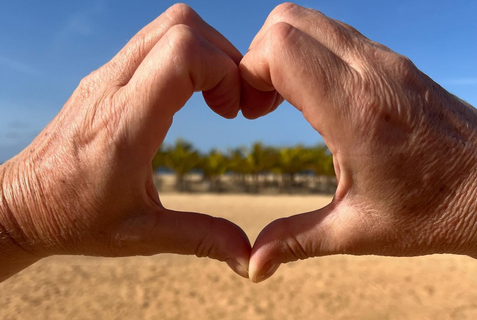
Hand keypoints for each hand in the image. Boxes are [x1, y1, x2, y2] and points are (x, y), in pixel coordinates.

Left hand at [0, 4, 249, 282]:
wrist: (22, 204)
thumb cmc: (76, 218)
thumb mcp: (142, 235)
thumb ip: (200, 238)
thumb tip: (248, 255)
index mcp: (125, 124)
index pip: (183, 53)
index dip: (224, 70)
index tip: (231, 110)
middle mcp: (113, 88)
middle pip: (180, 24)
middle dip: (223, 55)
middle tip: (231, 100)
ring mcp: (105, 76)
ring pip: (166, 25)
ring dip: (204, 51)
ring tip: (215, 96)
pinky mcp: (103, 77)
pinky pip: (152, 41)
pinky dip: (184, 55)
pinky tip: (188, 94)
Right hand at [240, 3, 476, 281]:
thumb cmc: (431, 212)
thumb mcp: (355, 231)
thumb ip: (294, 240)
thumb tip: (252, 266)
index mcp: (355, 111)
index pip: (281, 48)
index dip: (247, 72)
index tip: (249, 111)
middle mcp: (370, 72)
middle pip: (287, 22)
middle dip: (257, 58)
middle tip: (259, 104)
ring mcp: (385, 60)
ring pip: (309, 21)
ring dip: (281, 53)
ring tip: (281, 100)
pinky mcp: (393, 62)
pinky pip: (333, 35)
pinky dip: (307, 54)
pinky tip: (313, 97)